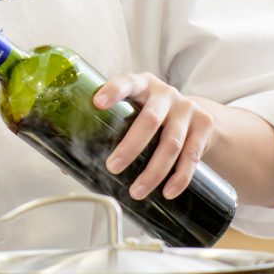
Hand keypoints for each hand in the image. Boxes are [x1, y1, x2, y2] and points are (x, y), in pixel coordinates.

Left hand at [93, 71, 213, 200]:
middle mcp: (165, 93)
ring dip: (154, 171)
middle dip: (130, 147)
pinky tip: (167, 192)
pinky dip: (179, 177)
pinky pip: (192, 156)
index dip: (112, 91)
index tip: (97, 103)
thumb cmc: (151, 113)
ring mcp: (187, 108)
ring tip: (136, 191)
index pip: (126, 81)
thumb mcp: (134, 109)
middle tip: (112, 168)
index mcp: (141, 83)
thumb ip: (108, 130)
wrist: (197, 114)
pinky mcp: (204, 125)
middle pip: (149, 119)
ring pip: (171, 143)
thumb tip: (68, 165)